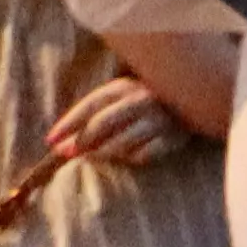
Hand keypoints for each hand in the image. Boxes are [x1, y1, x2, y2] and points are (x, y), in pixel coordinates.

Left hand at [42, 75, 185, 169]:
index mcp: (123, 87)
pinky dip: (132, 158)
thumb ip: (92, 117)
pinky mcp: (175, 138)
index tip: (50, 141)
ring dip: (105, 153)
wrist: (195, 102)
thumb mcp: (118, 101)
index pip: (90, 106)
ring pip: (123, 141)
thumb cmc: (144, 105)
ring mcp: (160, 119)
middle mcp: (142, 99)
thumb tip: (58, 144)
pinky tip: (127, 157)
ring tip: (96, 157)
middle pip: (104, 123)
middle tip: (69, 154)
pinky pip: (146, 154)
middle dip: (83, 141)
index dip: (68, 124)